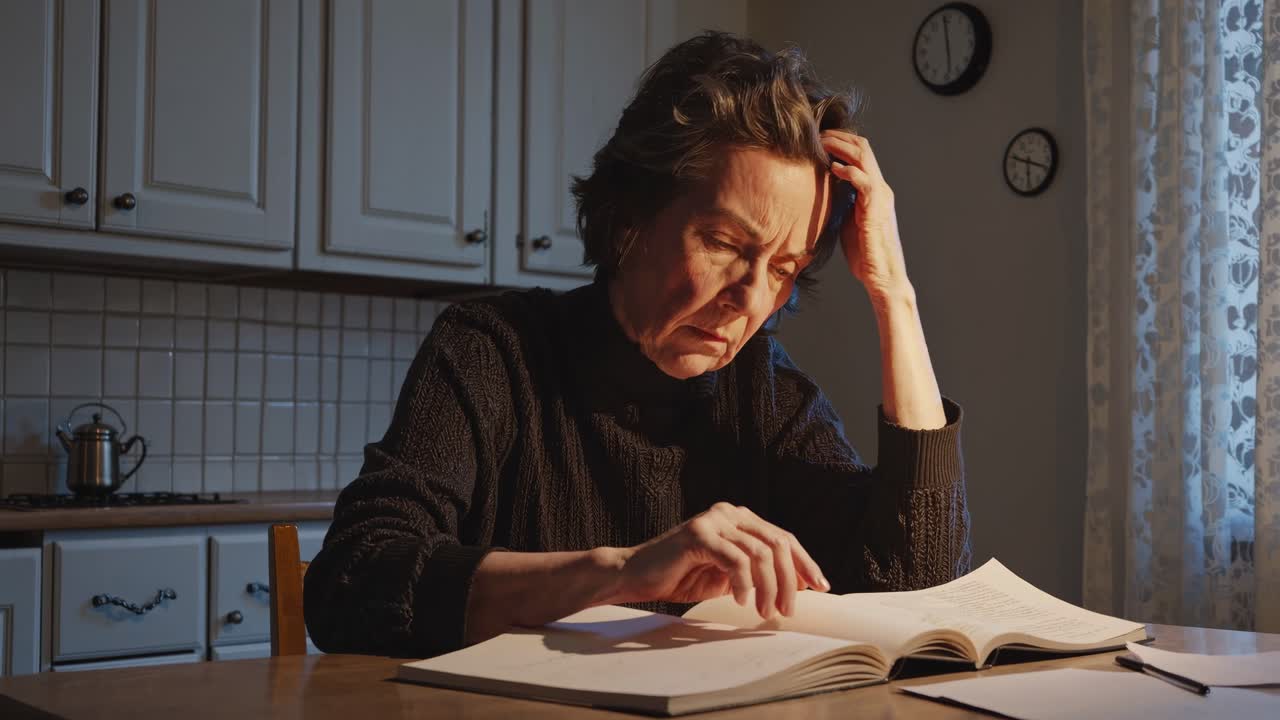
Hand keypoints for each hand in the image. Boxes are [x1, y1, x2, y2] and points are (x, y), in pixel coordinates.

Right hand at [613, 502, 829, 618]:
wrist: (636, 577)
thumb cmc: (680, 578)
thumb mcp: (727, 577)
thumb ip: (757, 574)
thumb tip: (799, 586)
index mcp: (739, 519)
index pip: (783, 538)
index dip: (805, 562)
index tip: (821, 587)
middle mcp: (729, 512)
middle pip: (777, 543)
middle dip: (790, 579)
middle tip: (789, 610)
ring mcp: (714, 520)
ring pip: (760, 553)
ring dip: (768, 587)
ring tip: (764, 612)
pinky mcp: (698, 534)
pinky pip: (735, 559)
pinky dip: (743, 583)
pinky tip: (739, 601)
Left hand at [821, 130, 911, 302]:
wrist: (883, 277)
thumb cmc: (865, 254)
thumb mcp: (847, 221)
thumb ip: (840, 203)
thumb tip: (820, 191)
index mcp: (873, 190)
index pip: (860, 154)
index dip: (840, 141)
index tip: (818, 138)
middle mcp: (880, 188)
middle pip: (862, 148)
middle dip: (839, 137)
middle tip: (816, 133)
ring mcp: (880, 197)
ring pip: (864, 158)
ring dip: (841, 146)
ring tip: (822, 142)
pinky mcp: (876, 209)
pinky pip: (864, 182)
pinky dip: (849, 171)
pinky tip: (833, 168)